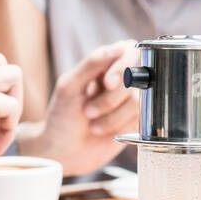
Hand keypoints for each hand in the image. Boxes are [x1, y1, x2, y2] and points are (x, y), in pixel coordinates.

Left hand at [32, 40, 139, 173]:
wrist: (62, 152)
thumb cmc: (61, 116)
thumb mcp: (69, 86)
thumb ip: (92, 63)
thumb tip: (120, 47)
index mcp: (104, 63)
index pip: (129, 50)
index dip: (123, 66)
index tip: (108, 84)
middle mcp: (120, 79)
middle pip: (135, 78)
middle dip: (110, 100)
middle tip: (88, 111)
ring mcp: (129, 100)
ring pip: (136, 102)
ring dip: (111, 117)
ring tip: (92, 124)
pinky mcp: (135, 120)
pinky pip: (138, 119)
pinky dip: (118, 127)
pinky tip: (104, 131)